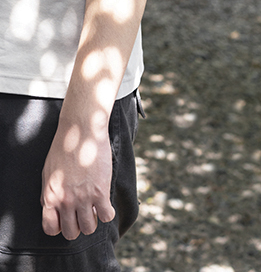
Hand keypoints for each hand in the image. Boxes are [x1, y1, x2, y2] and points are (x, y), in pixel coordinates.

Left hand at [41, 114, 115, 239]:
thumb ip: (50, 192)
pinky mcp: (101, 192)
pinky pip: (107, 217)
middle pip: (72, 233)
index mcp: (50, 196)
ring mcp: (83, 198)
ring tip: (96, 207)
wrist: (81, 130)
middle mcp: (65, 201)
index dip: (61, 226)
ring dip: (93, 220)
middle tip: (84, 212)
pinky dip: (108, 213)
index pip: (52, 229)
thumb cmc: (65, 147)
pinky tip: (107, 204)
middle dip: (78, 225)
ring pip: (89, 228)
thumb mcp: (49, 172)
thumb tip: (53, 206)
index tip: (68, 217)